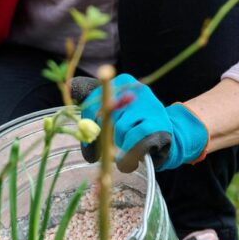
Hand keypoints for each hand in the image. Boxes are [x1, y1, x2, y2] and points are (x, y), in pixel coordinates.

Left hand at [72, 74, 208, 171]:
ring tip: (124, 151)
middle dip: (102, 137)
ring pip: (119, 129)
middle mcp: (136, 89)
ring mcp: (149, 105)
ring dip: (118, 146)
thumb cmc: (134, 125)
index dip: (88, 122)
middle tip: (106, 150)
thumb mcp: (114, 112)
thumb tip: (70, 91)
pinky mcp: (157, 123)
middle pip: (104, 115)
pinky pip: (133, 140)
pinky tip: (131, 158)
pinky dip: (129, 154)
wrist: (168, 137)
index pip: (93, 99)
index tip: (90, 136)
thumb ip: (93, 104)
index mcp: (123, 81)